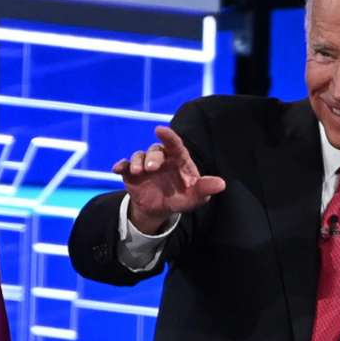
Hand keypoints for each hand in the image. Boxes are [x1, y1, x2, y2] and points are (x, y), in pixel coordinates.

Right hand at [112, 124, 227, 235]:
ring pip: (139, 155)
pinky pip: (125, 165)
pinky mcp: (131, 174)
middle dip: (153, 157)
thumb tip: (221, 185)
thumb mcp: (195, 197)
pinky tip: (117, 169)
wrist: (159, 210)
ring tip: (138, 172)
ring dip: (137, 161)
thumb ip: (205, 189)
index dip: (169, 136)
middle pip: (156, 150)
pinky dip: (121, 165)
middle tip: (152, 168)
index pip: (175, 145)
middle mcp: (161, 158)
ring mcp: (145, 165)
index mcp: (178, 159)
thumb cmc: (181, 199)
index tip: (161, 129)